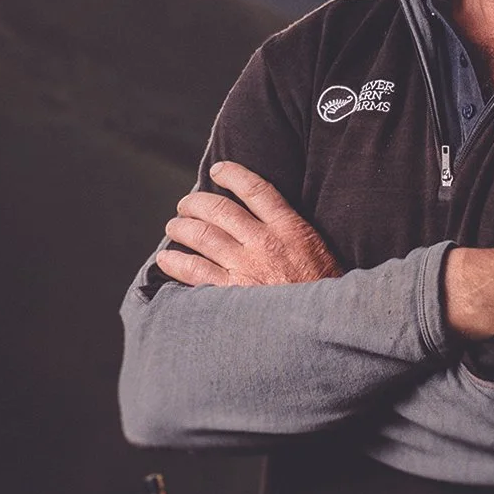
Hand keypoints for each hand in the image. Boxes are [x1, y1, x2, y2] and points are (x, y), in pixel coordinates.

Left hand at [157, 161, 340, 286]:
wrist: (327, 322)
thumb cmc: (325, 292)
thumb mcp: (321, 253)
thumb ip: (296, 236)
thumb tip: (276, 225)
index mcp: (290, 229)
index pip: (256, 189)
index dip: (233, 175)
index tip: (218, 170)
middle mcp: (264, 242)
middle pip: (220, 210)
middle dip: (196, 203)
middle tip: (186, 205)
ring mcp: (246, 266)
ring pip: (202, 235)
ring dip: (182, 228)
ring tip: (173, 227)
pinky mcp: (231, 292)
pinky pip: (193, 270)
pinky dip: (175, 262)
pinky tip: (166, 259)